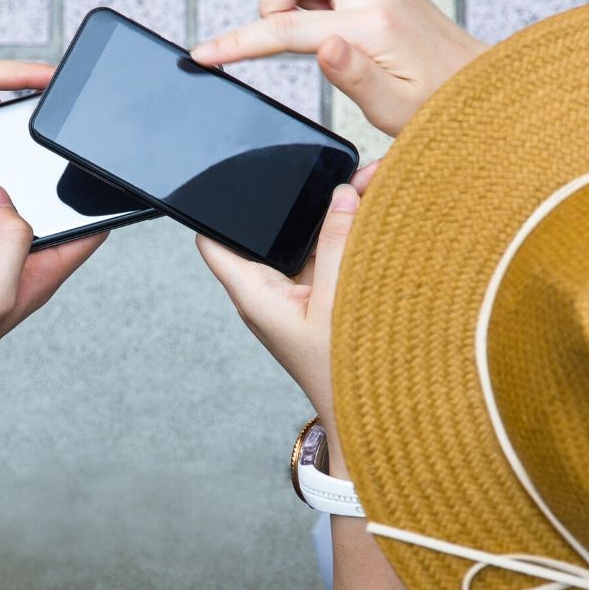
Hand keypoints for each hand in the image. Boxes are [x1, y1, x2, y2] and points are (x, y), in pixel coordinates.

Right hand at [189, 0, 485, 135]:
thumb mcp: (393, 109)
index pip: (284, 25)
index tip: (205, 54)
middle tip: (286, 40)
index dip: (236, 42)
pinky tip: (326, 16)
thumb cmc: (436, 105)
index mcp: (369, 23)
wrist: (477, 85)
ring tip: (307, 26)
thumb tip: (323, 46)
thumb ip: (354, 77)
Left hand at [196, 162, 378, 477]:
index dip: (215, 205)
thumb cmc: (344, 378)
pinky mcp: (322, 298)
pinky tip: (374, 214)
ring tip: (366, 182)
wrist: (374, 417)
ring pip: (306, 239)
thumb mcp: (340, 303)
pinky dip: (348, 235)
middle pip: (270, 230)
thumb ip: (338, 245)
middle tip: (332, 172)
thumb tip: (341, 196)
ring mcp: (297, 294)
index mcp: (255, 294)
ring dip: (332, 214)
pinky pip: (329, 256)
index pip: (214, 240)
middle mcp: (270, 291)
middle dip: (299, 198)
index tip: (230, 173)